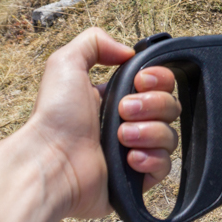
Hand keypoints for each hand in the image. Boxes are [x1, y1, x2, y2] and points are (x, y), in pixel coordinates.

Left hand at [25, 27, 180, 219]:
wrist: (51, 163)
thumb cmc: (54, 118)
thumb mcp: (65, 63)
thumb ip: (95, 41)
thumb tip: (127, 52)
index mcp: (116, 98)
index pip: (160, 83)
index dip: (158, 79)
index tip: (140, 82)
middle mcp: (128, 123)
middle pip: (170, 106)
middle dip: (152, 105)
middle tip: (124, 111)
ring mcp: (134, 152)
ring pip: (170, 136)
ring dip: (150, 132)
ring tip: (122, 137)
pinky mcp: (137, 180)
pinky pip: (165, 165)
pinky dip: (152, 160)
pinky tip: (130, 159)